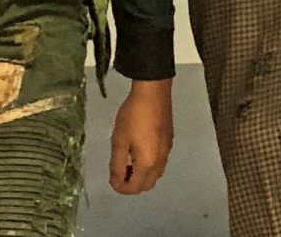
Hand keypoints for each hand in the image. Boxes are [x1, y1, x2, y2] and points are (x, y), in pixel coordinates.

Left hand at [106, 79, 174, 194]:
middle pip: (147, 185)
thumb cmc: (132, 116)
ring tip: (128, 161)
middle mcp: (161, 161)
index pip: (134, 187)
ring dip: (141, 175)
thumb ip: (116, 165)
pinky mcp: (169, 141)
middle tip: (118, 172)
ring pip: (155, 174)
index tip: (111, 178)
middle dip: (132, 184)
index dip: (120, 187)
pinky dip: (149, 166)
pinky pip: (160, 163)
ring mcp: (167, 151)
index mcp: (147, 163)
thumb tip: (116, 182)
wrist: (153, 92)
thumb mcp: (119, 141)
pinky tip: (139, 150)